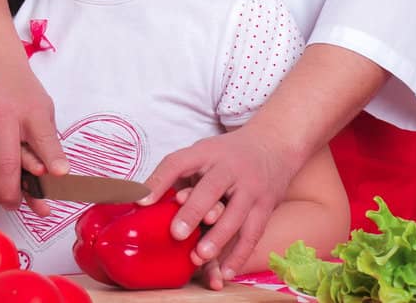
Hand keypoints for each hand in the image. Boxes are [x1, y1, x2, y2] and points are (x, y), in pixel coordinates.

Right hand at [0, 49, 69, 209]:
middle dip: (10, 196)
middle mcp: (1, 116)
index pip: (43, 143)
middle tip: (13, 206)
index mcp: (29, 111)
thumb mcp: (43, 109)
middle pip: (5, 166)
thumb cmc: (20, 90)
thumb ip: (48, 143)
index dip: (48, 171)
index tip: (49, 200)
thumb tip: (59, 175)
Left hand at [141, 129, 292, 277]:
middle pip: (210, 189)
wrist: (274, 144)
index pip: (179, 163)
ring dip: (217, 238)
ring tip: (199, 257)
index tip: (141, 201)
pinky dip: (239, 255)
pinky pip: (252, 234)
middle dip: (193, 212)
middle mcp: (229, 168)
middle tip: (176, 233)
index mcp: (206, 153)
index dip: (159, 181)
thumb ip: (178, 175)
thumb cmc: (227, 155)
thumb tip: (141, 198)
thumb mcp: (202, 153)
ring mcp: (251, 188)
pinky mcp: (266, 206)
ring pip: (235, 215)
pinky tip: (226, 272)